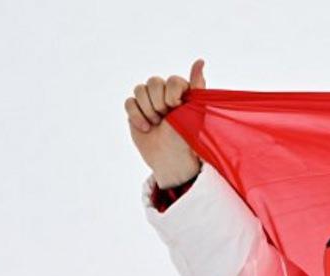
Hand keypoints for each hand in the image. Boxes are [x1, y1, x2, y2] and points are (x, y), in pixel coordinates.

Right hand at [126, 59, 205, 188]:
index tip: (177, 108)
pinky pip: (129, 102)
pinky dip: (136, 115)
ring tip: (156, 124)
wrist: (171, 161)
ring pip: (139, 89)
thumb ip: (197, 86)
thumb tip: (200, 60)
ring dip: (147, 109)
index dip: (171, 93)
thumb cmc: (187, 139)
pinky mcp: (136, 111)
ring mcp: (149, 102)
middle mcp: (165, 95)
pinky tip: (146, 128)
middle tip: (166, 119)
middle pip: (153, 82)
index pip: (172, 79)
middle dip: (158, 102)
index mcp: (182, 93)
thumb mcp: (195, 112)